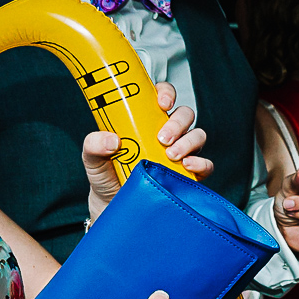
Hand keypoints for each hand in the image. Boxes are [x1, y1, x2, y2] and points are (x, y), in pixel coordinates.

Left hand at [83, 82, 212, 218]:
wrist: (114, 204)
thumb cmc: (107, 175)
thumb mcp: (92, 157)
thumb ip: (94, 144)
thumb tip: (112, 139)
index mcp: (145, 121)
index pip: (163, 97)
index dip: (167, 93)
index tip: (162, 103)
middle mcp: (167, 133)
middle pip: (185, 115)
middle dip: (177, 123)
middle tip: (162, 138)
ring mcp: (180, 152)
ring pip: (198, 135)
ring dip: (188, 142)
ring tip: (170, 155)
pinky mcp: (189, 174)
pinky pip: (206, 164)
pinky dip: (201, 163)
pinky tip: (187, 166)